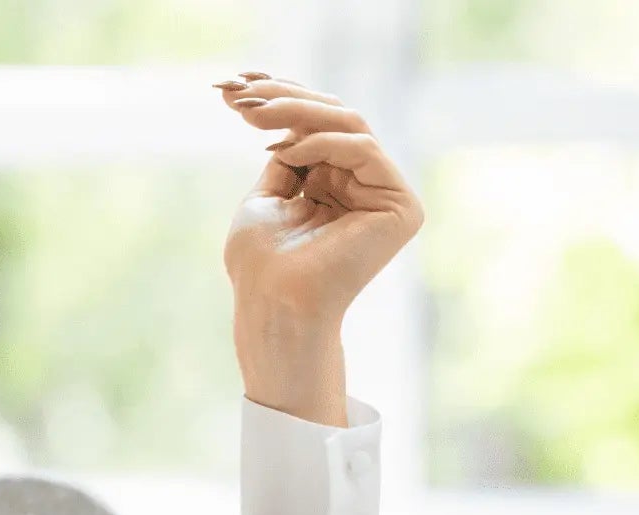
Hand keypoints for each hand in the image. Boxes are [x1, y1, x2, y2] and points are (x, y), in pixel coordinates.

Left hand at [216, 72, 424, 325]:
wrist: (274, 304)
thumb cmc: (262, 264)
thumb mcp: (269, 195)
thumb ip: (288, 157)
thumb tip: (287, 121)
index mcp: (340, 189)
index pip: (320, 127)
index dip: (284, 98)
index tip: (237, 87)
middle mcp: (368, 190)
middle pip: (337, 119)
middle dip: (287, 99)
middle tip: (243, 94)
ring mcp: (387, 197)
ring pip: (350, 125)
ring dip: (298, 111)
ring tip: (255, 114)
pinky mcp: (401, 208)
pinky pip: (363, 149)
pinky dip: (322, 141)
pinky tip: (286, 150)